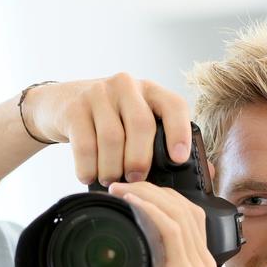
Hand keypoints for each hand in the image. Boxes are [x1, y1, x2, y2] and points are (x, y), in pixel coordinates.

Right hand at [21, 74, 191, 185]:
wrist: (60, 104)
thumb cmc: (109, 120)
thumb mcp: (137, 123)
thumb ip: (168, 144)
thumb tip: (207, 171)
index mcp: (150, 91)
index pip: (173, 105)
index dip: (179, 132)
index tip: (178, 158)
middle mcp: (126, 86)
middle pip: (141, 125)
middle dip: (140, 159)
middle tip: (135, 179)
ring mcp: (98, 93)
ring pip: (112, 138)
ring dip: (112, 168)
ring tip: (110, 180)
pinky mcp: (74, 107)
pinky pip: (85, 144)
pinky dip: (88, 168)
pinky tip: (89, 176)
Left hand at [107, 181, 220, 266]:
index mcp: (195, 265)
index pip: (187, 216)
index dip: (161, 198)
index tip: (132, 193)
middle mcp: (201, 260)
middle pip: (184, 205)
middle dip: (152, 187)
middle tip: (121, 183)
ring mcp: (196, 265)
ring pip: (177, 210)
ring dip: (146, 192)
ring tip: (119, 186)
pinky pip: (172, 228)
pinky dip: (150, 208)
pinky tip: (131, 200)